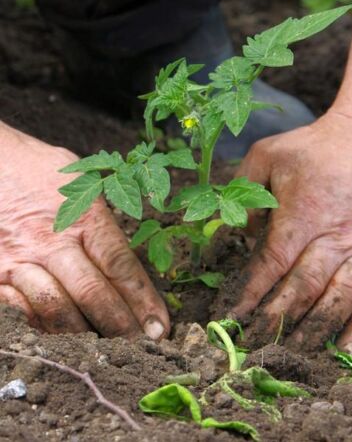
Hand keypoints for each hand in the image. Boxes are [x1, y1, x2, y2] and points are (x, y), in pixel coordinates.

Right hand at [0, 123, 168, 338]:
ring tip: (106, 353)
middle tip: (141, 350)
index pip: (120, 266)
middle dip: (120, 328)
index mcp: (83, 216)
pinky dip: (43, 331)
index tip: (160, 328)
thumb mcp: (83, 182)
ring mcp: (20, 260)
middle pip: (92, 294)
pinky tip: (60, 341)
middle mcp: (52, 242)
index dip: (143, 301)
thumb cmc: (40, 170)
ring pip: (56, 311)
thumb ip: (105, 222)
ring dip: (84, 338)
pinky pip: (19, 314)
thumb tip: (129, 265)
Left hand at [232, 110, 351, 354]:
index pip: (270, 265)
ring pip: (338, 298)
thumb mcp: (266, 157)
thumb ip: (242, 191)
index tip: (231, 318)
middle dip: (275, 321)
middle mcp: (332, 237)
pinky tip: (346, 350)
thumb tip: (231, 231)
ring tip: (292, 355)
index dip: (249, 295)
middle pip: (301, 289)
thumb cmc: (311, 148)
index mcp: (300, 215)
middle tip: (254, 347)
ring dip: (314, 331)